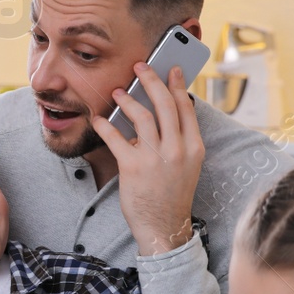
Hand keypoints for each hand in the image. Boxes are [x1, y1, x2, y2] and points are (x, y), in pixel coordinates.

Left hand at [91, 63, 204, 256]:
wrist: (164, 227)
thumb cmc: (172, 194)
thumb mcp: (187, 166)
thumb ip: (180, 141)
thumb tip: (165, 114)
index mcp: (194, 147)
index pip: (186, 107)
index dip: (177, 85)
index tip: (171, 69)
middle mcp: (178, 149)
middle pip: (164, 104)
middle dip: (151, 80)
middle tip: (140, 66)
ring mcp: (156, 157)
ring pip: (142, 116)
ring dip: (127, 99)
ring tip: (118, 91)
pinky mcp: (133, 166)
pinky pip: (116, 137)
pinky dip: (105, 124)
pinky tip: (98, 119)